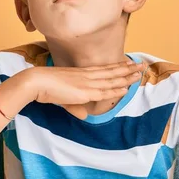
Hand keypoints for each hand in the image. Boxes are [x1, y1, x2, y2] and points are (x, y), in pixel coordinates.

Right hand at [24, 60, 146, 118]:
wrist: (36, 82)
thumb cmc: (45, 87)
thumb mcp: (63, 98)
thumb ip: (75, 107)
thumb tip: (84, 115)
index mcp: (82, 73)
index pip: (105, 69)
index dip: (118, 67)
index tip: (129, 63)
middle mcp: (87, 75)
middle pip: (112, 71)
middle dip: (129, 68)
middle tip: (142, 65)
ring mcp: (87, 82)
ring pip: (112, 79)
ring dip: (128, 76)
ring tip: (140, 72)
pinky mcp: (85, 91)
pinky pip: (105, 91)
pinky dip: (117, 90)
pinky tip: (127, 88)